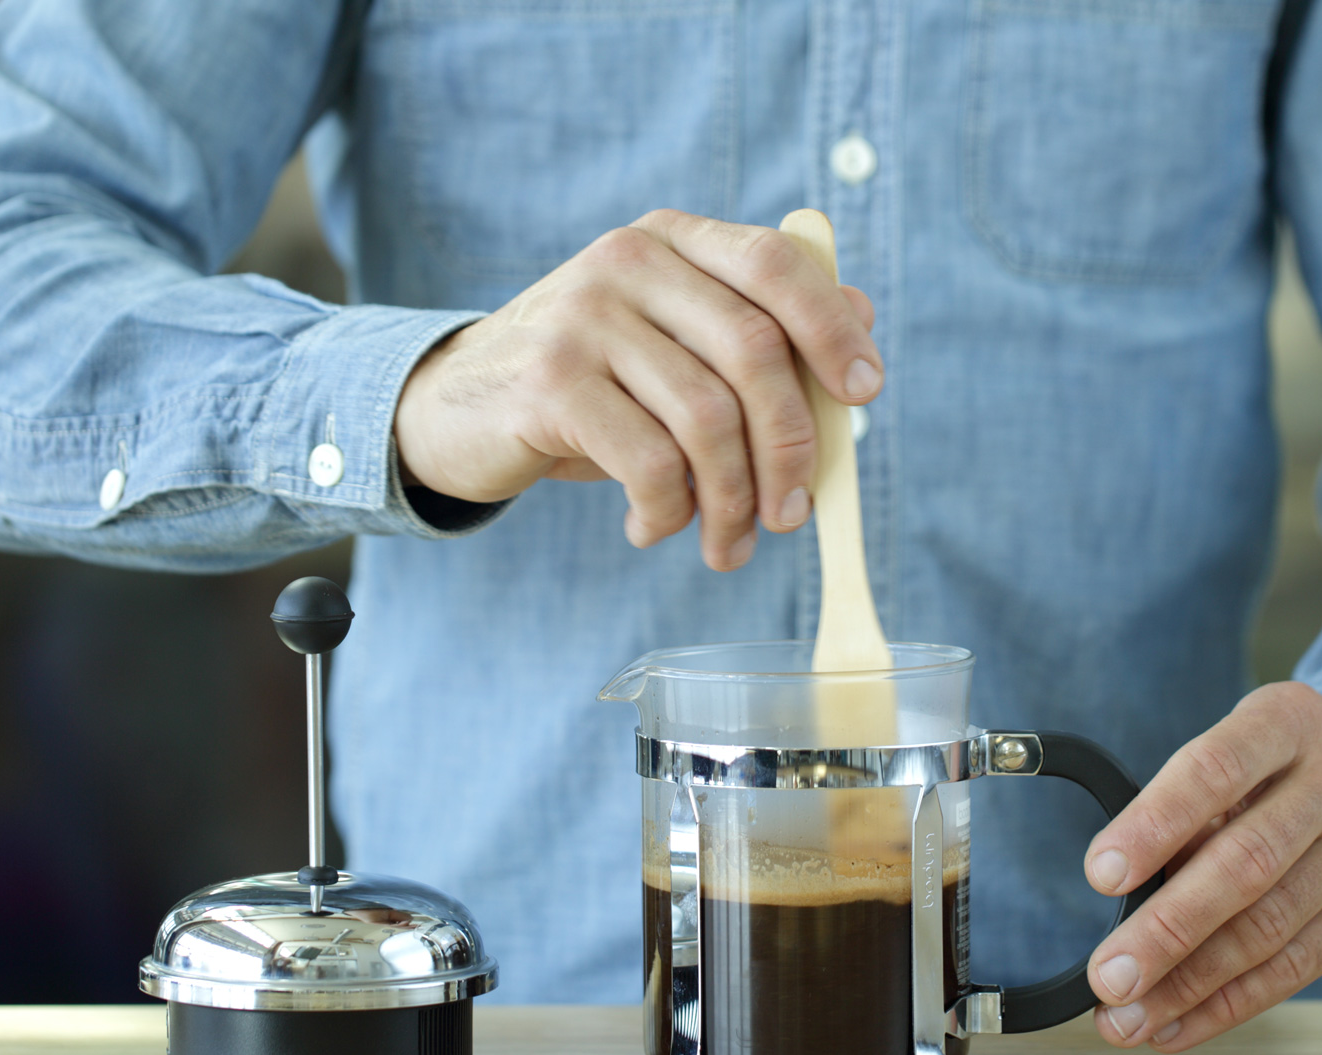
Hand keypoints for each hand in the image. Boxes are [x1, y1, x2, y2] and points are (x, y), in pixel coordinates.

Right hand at [392, 209, 881, 571]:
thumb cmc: (592, 385)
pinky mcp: (549, 383)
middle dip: (791, 449)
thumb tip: (861, 320)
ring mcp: (584, 317)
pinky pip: (649, 462)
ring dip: (732, 503)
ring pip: (707, 419)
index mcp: (672, 242)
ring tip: (727, 546)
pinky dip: (668, 513)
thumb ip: (759, 329)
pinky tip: (654, 529)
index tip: (865, 394)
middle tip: (792, 516)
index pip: (775, 263)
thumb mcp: (673, 347)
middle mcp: (629, 262)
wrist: (456, 406)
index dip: (831, 328)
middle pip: (754, 352)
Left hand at [1082, 682, 1321, 1051]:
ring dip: (1188, 984)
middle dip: (1167, 928)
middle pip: (1244, 865)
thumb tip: (1126, 888)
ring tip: (1126, 1016)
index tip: (1101, 873)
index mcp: (1288, 724)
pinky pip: (1294, 969)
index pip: (1213, 771)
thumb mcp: (1253, 744)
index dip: (1154, 824)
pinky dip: (1227, 1005)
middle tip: (1108, 974)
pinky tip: (1175, 1024)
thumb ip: (1197, 803)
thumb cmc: (1299, 763)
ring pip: (1268, 929)